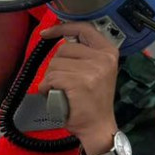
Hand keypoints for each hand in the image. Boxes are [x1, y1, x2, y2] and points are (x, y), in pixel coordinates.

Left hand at [39, 22, 121, 154]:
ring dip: (50, 78)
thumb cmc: (92, 101)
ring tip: (61, 90)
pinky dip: (46, 87)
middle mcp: (103, 58)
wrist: (98, 126)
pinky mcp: (79, 82)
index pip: (83, 29)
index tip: (46, 33)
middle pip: (63, 49)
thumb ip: (84, 54)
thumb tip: (62, 39)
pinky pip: (51, 78)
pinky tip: (54, 95)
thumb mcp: (96, 71)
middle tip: (63, 81)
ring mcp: (92, 70)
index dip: (62, 28)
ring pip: (54, 64)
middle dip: (56, 65)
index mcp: (108, 52)